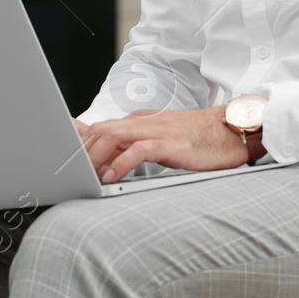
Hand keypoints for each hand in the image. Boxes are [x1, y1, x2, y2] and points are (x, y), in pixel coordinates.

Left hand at [82, 108, 249, 182]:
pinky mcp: (171, 143)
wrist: (234, 130)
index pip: (102, 127)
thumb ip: (139, 146)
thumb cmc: (202, 139)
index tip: (64, 157)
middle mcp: (145, 122)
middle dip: (81, 150)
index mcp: (142, 121)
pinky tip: (111, 176)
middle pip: (102, 130)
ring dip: (96, 156)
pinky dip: (121, 162)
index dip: (80, 141)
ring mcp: (158, 131)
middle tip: (69, 171)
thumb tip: (113, 163)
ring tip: (85, 175)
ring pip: (114, 135)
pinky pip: (139, 149)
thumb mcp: (164, 140)